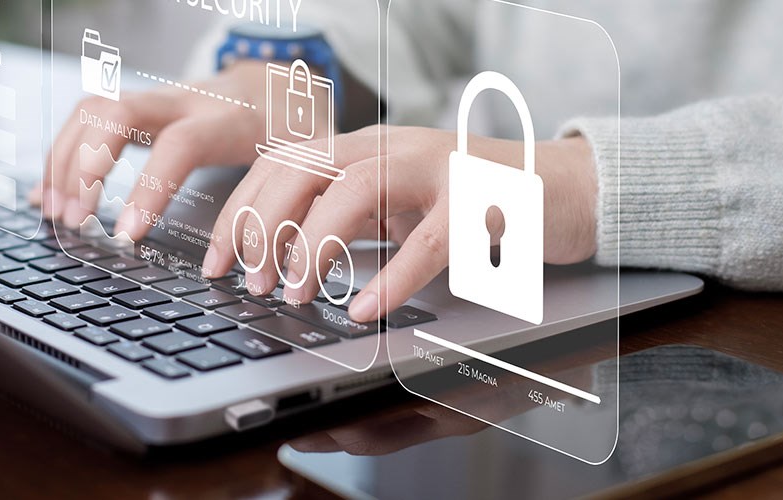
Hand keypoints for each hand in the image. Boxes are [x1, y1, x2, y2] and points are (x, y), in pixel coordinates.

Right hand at [32, 61, 270, 236]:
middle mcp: (181, 100)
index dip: (148, 189)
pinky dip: (61, 154)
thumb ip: (281, 200)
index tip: (127, 235)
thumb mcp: (296, 161)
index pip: (178, 145)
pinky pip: (85, 118)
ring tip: (53, 212)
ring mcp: (152, 99)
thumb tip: (270, 257)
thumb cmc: (284, 127)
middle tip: (75, 221)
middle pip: (116, 113)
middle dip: (84, 167)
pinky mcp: (136, 106)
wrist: (273, 81)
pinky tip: (50, 192)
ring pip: (92, 110)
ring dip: (63, 160)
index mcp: (225, 119)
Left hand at [202, 126, 596, 322]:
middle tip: (249, 281)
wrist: (567, 187)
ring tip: (297, 294)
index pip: (281, 162)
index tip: (214, 262)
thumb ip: (349, 224)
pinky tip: (365, 311)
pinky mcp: (484, 201)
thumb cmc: (476, 202)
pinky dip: (392, 278)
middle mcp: (394, 146)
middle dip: (261, 224)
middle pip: (303, 164)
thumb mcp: (399, 206)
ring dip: (315, 244)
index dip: (239, 210)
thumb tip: (286, 265)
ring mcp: (440, 168)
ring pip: (355, 188)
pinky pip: (430, 239)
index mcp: (366, 147)